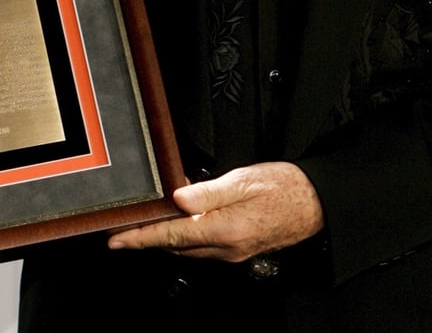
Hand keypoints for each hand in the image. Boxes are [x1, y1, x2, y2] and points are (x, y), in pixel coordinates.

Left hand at [108, 161, 323, 261]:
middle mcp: (226, 247)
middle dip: (148, 235)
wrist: (315, 202)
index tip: (116, 239)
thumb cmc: (284, 187)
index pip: (171, 236)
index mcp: (224, 229)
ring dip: (166, 234)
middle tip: (125, 223)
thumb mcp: (243, 180)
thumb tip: (177, 198)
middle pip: (175, 244)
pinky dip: (186, 232)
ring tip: (148, 217)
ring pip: (187, 246)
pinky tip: (183, 216)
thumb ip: (207, 191)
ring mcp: (232, 251)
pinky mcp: (238, 247)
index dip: (140, 237)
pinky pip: (202, 243)